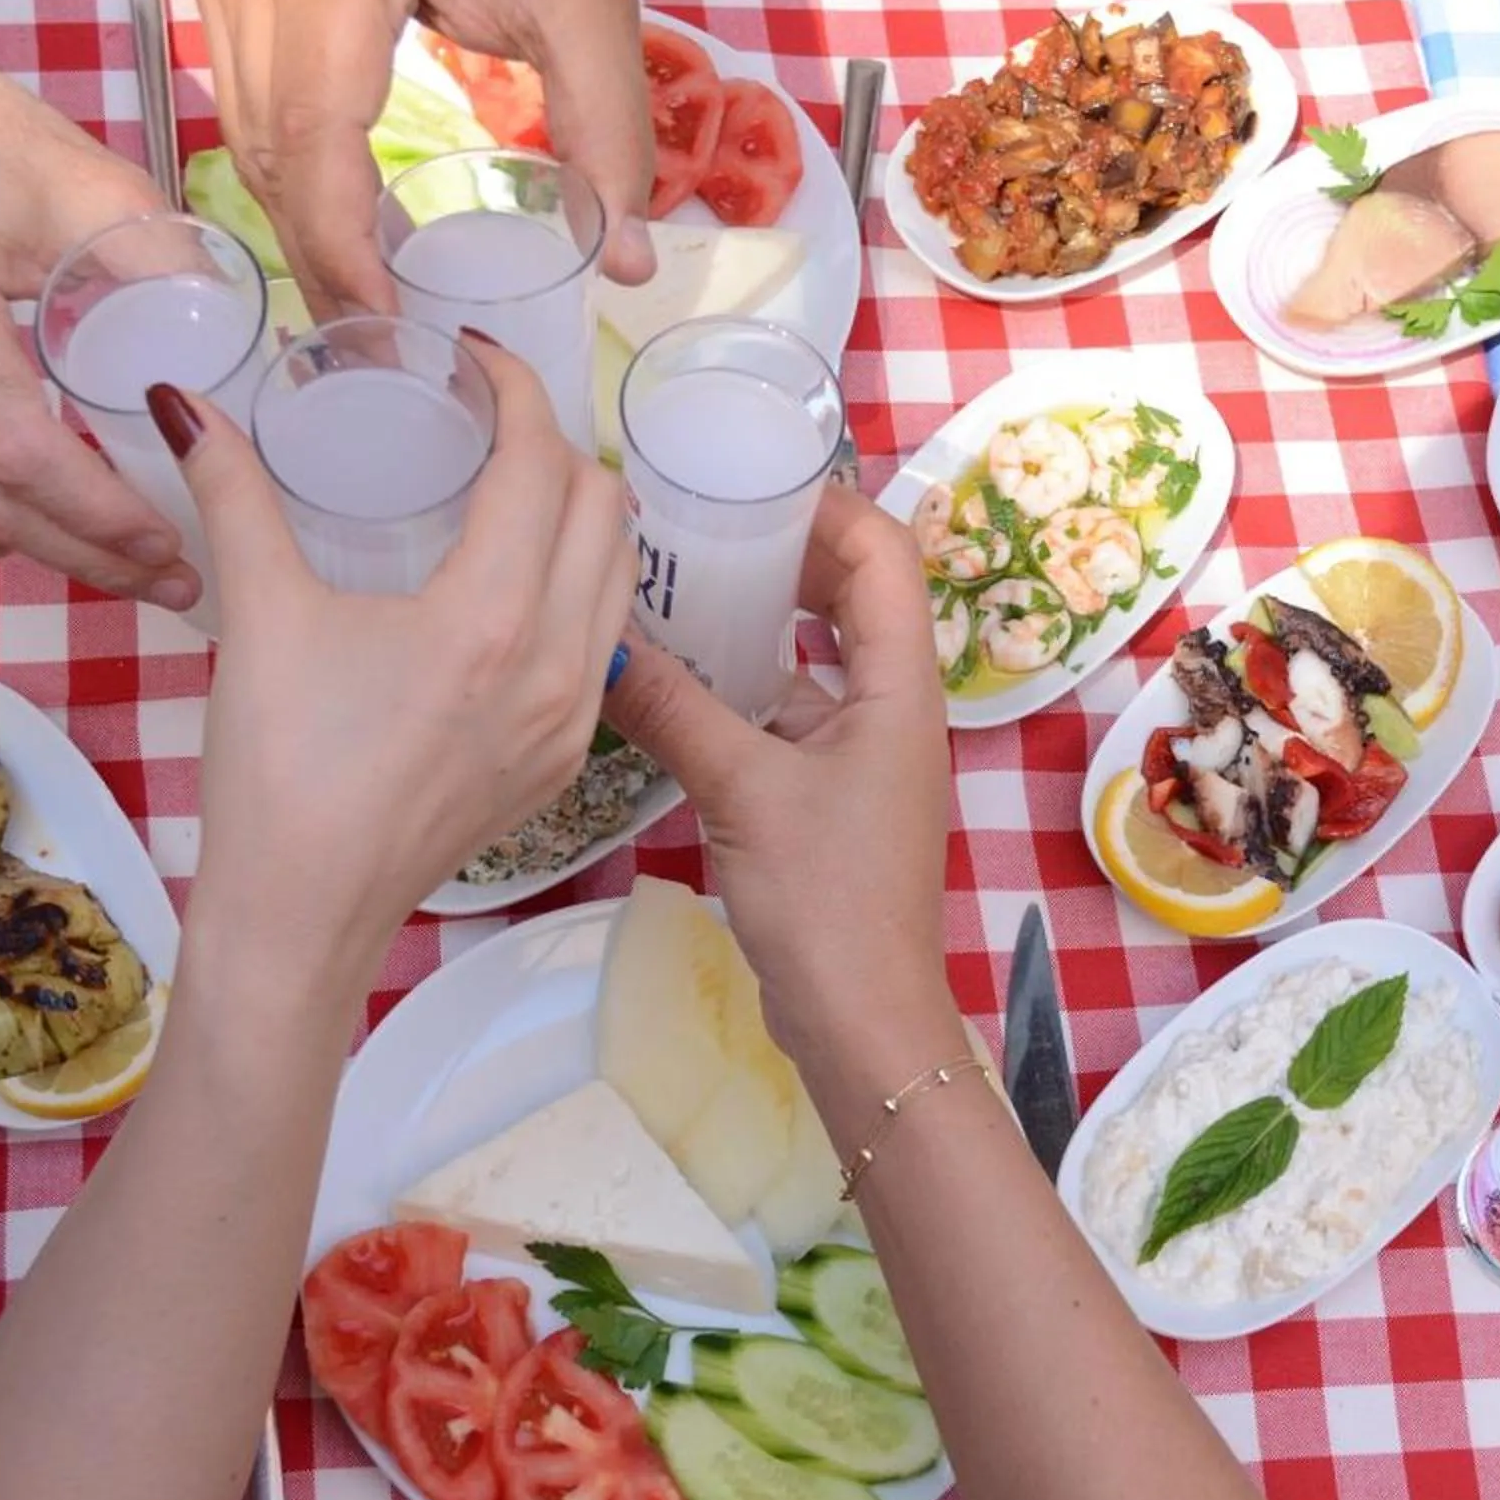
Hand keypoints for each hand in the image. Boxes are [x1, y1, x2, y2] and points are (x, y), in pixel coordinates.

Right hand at [0, 0, 193, 605]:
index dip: (94, 511)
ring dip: (45, 556)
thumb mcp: (94, 188)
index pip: (14, 450)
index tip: (168, 537)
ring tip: (132, 567)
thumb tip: (241, 359)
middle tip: (176, 579)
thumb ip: (165, 270)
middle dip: (89, 556)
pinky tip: (44, 538)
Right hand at [151, 338, 633, 959]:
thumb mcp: (258, 617)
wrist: (302, 915)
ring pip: (618, 578)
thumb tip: (181, 401)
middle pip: (602, 510)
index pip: (541, 464)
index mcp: (489, 616)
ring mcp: (570, 719)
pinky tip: (520, 583)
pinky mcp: (564, 762)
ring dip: (583, 516)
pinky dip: (580, 588)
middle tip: (491, 421)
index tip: (476, 359)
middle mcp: (554, 664)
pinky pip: (602, 644)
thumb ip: (230, 495)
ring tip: (515, 487)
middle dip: (556, 446)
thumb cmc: (278, 771)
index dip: (517, 391)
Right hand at [187, 0, 654, 318]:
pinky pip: (242, 104)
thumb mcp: (588, 0)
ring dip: (301, 226)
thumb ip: (612, 131)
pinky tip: (337, 227)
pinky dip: (287, 177)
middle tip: (378, 349)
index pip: (318, 130)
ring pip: (243, 137)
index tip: (388, 326)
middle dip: (323, 257)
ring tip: (363, 305)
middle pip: (267, 148)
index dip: (344, 244)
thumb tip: (622, 262)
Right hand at [602, 492, 956, 1080]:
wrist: (861, 1021)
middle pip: (854, 592)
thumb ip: (674, 709)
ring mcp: (863, 752)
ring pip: (816, 655)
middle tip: (699, 519)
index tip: (746, 479)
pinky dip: (743, 684)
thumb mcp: (741, 791)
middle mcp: (892, 705)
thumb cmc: (826, 901)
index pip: (883, 553)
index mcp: (900, 686)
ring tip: (676, 582)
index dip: (825, 504)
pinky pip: (790, 709)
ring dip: (759, 617)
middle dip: (785, 549)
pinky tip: (676, 678)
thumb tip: (598, 642)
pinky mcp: (830, 794)